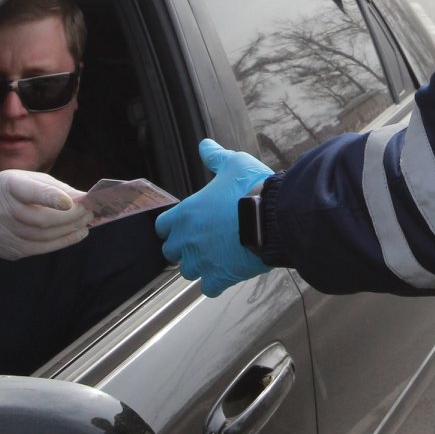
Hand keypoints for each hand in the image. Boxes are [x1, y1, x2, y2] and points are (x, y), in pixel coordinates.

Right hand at [0, 169, 89, 258]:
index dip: (51, 198)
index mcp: (7, 186)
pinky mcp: (7, 249)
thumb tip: (84, 199)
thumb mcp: (29, 180)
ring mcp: (2, 233)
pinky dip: (63, 242)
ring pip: (43, 236)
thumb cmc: (12, 191)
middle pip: (40, 219)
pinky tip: (77, 234)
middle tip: (89, 212)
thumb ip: (55, 188)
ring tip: (86, 222)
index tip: (72, 202)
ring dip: (70, 230)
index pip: (29, 192)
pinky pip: (40, 249)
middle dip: (70, 217)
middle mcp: (0, 210)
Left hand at [157, 139, 272, 296]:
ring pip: (188, 272)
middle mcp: (187, 239)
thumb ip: (215, 157)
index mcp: (185, 213)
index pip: (161, 227)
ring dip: (199, 266)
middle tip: (203, 242)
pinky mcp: (219, 277)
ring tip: (216, 257)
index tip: (186, 226)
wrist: (273, 217)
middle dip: (184, 248)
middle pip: (171, 252)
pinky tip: (227, 272)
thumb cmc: (252, 188)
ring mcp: (201, 261)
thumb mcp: (234, 163)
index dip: (173, 227)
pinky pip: (208, 288)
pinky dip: (216, 283)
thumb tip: (205, 145)